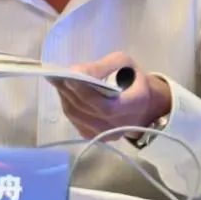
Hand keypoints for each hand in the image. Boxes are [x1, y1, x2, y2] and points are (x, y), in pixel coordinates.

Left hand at [50, 52, 171, 140]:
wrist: (143, 103)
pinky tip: (65, 92)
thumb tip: (77, 71)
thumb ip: (103, 66)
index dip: (86, 93)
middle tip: (56, 74)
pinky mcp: (95, 135)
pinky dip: (68, 105)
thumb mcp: (124, 63)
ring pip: (78, 117)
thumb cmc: (133, 79)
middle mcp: (122, 125)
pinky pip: (76, 121)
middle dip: (71, 91)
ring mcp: (107, 134)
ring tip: (57, 81)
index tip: (70, 76)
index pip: (106, 107)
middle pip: (88, 111)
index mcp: (135, 105)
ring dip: (66, 97)